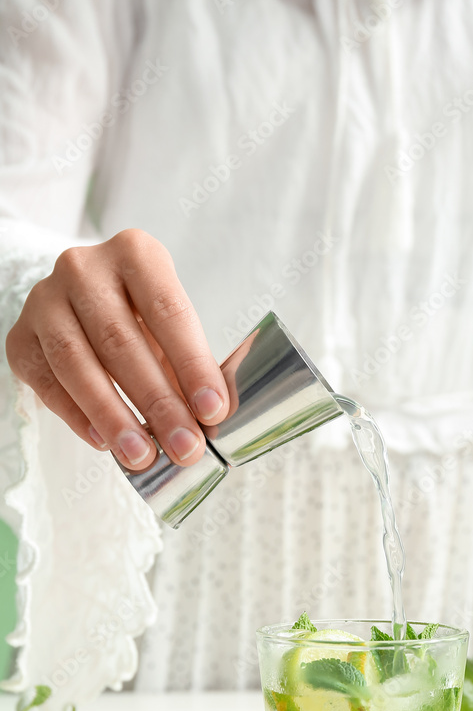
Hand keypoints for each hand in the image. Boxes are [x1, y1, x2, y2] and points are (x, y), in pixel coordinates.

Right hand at [5, 229, 228, 469]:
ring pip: (77, 363)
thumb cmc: (140, 318)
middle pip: (121, 341)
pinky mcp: (21, 337)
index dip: (192, 365)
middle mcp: (84, 268)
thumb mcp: (171, 328)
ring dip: (114, 416)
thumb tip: (212, 417)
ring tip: (142, 455)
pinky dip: (77, 417)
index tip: (213, 411)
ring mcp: (45, 300)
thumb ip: (190, 366)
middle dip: (158, 402)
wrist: (81, 303)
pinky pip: (47, 382)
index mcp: (135, 254)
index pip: (168, 312)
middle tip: (184, 446)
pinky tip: (104, 443)